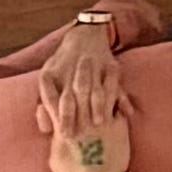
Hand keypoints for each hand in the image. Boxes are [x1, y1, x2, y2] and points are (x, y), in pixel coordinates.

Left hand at [37, 22, 122, 142]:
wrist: (84, 36)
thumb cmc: (62, 68)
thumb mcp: (48, 80)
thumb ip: (46, 105)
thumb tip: (46, 129)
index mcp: (52, 74)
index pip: (53, 97)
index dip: (59, 116)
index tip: (63, 134)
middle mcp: (71, 69)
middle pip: (72, 96)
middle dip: (75, 115)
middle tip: (78, 135)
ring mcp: (92, 67)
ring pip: (96, 90)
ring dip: (98, 106)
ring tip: (99, 123)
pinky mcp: (110, 65)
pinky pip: (116, 84)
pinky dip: (121, 99)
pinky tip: (125, 114)